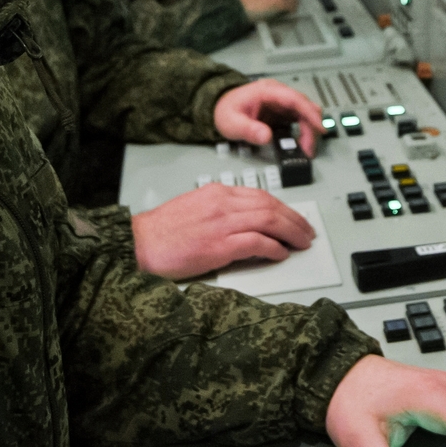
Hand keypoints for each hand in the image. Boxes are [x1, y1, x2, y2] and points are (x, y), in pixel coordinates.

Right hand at [131, 185, 316, 278]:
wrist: (138, 243)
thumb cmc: (162, 232)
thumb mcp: (196, 209)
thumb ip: (221, 211)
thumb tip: (247, 225)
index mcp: (217, 192)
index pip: (261, 195)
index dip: (284, 208)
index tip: (294, 218)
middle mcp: (222, 204)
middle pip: (270, 205)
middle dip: (294, 219)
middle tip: (307, 232)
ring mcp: (221, 224)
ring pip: (269, 220)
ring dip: (291, 232)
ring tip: (301, 243)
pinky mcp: (218, 246)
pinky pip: (257, 242)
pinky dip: (273, 248)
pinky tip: (281, 254)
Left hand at [213, 80, 323, 154]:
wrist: (219, 107)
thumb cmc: (226, 110)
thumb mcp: (232, 122)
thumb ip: (248, 130)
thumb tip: (265, 136)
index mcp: (268, 91)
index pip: (296, 100)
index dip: (310, 114)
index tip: (320, 128)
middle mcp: (278, 94)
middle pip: (306, 107)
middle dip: (312, 128)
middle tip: (309, 149)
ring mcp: (282, 103)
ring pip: (306, 114)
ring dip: (310, 131)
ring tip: (305, 150)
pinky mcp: (283, 112)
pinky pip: (300, 120)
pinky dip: (304, 132)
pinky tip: (301, 144)